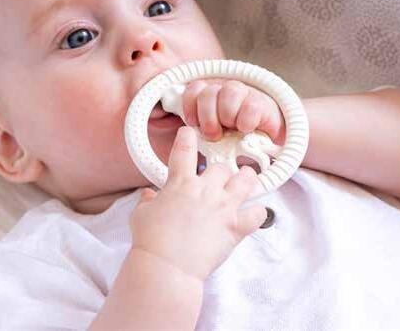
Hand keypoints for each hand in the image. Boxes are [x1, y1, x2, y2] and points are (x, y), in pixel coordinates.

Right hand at [129, 127, 268, 281]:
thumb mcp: (141, 215)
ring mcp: (223, 207)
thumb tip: (148, 196)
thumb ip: (147, 201)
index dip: (187, 137)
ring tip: (246, 181)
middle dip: (220, 172)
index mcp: (181, 184)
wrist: (166, 266)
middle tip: (218, 179)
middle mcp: (205, 190)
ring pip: (246, 180)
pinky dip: (258, 213)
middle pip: (221, 167)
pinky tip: (254, 214)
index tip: (190, 132)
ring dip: (247, 180)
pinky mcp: (236, 226)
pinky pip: (258, 214)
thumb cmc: (151, 241)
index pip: (185, 150)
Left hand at [181, 78, 285, 143]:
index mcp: (210, 98)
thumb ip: (194, 131)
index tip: (192, 123)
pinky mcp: (263, 104)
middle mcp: (225, 92)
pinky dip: (246, 120)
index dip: (190, 106)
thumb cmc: (233, 144)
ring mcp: (245, 95)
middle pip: (208, 92)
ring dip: (227, 116)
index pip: (193, 89)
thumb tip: (174, 131)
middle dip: (208, 117)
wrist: (265, 147)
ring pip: (229, 91)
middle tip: (213, 135)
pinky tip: (246, 129)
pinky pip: (251, 105)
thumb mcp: (208, 139)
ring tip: (232, 131)